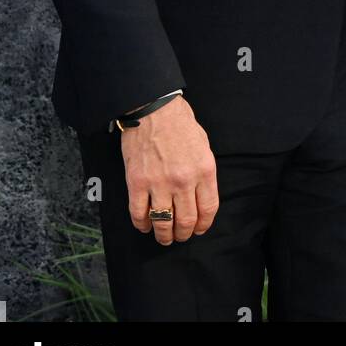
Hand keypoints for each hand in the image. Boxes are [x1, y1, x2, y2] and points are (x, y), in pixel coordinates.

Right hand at [120, 95, 218, 243]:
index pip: (208, 209)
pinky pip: (139, 213)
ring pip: (163, 222)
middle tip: (180, 236)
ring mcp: (159, 183)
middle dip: (184, 234)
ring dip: (164, 235)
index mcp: (204, 170)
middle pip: (186, 220)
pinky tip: (145, 225)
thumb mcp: (203, 145)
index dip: (203, 225)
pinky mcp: (138, 182)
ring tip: (164, 237)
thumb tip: (200, 195)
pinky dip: (142, 224)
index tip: (199, 229)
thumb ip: (203, 172)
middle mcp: (184, 180)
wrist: (154, 108)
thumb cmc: (180, 123)